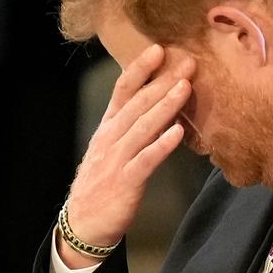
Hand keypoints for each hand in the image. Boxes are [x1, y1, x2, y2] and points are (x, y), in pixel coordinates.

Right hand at [60, 44, 195, 266]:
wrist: (84, 223)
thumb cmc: (103, 185)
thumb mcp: (112, 150)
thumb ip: (132, 128)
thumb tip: (159, 107)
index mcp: (108, 128)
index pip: (122, 91)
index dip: (141, 69)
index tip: (160, 49)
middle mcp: (110, 138)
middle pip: (137, 104)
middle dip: (163, 81)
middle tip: (187, 63)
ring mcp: (117, 159)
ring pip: (142, 127)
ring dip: (165, 106)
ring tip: (186, 88)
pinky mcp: (125, 181)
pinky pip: (146, 159)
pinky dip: (162, 145)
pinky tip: (177, 132)